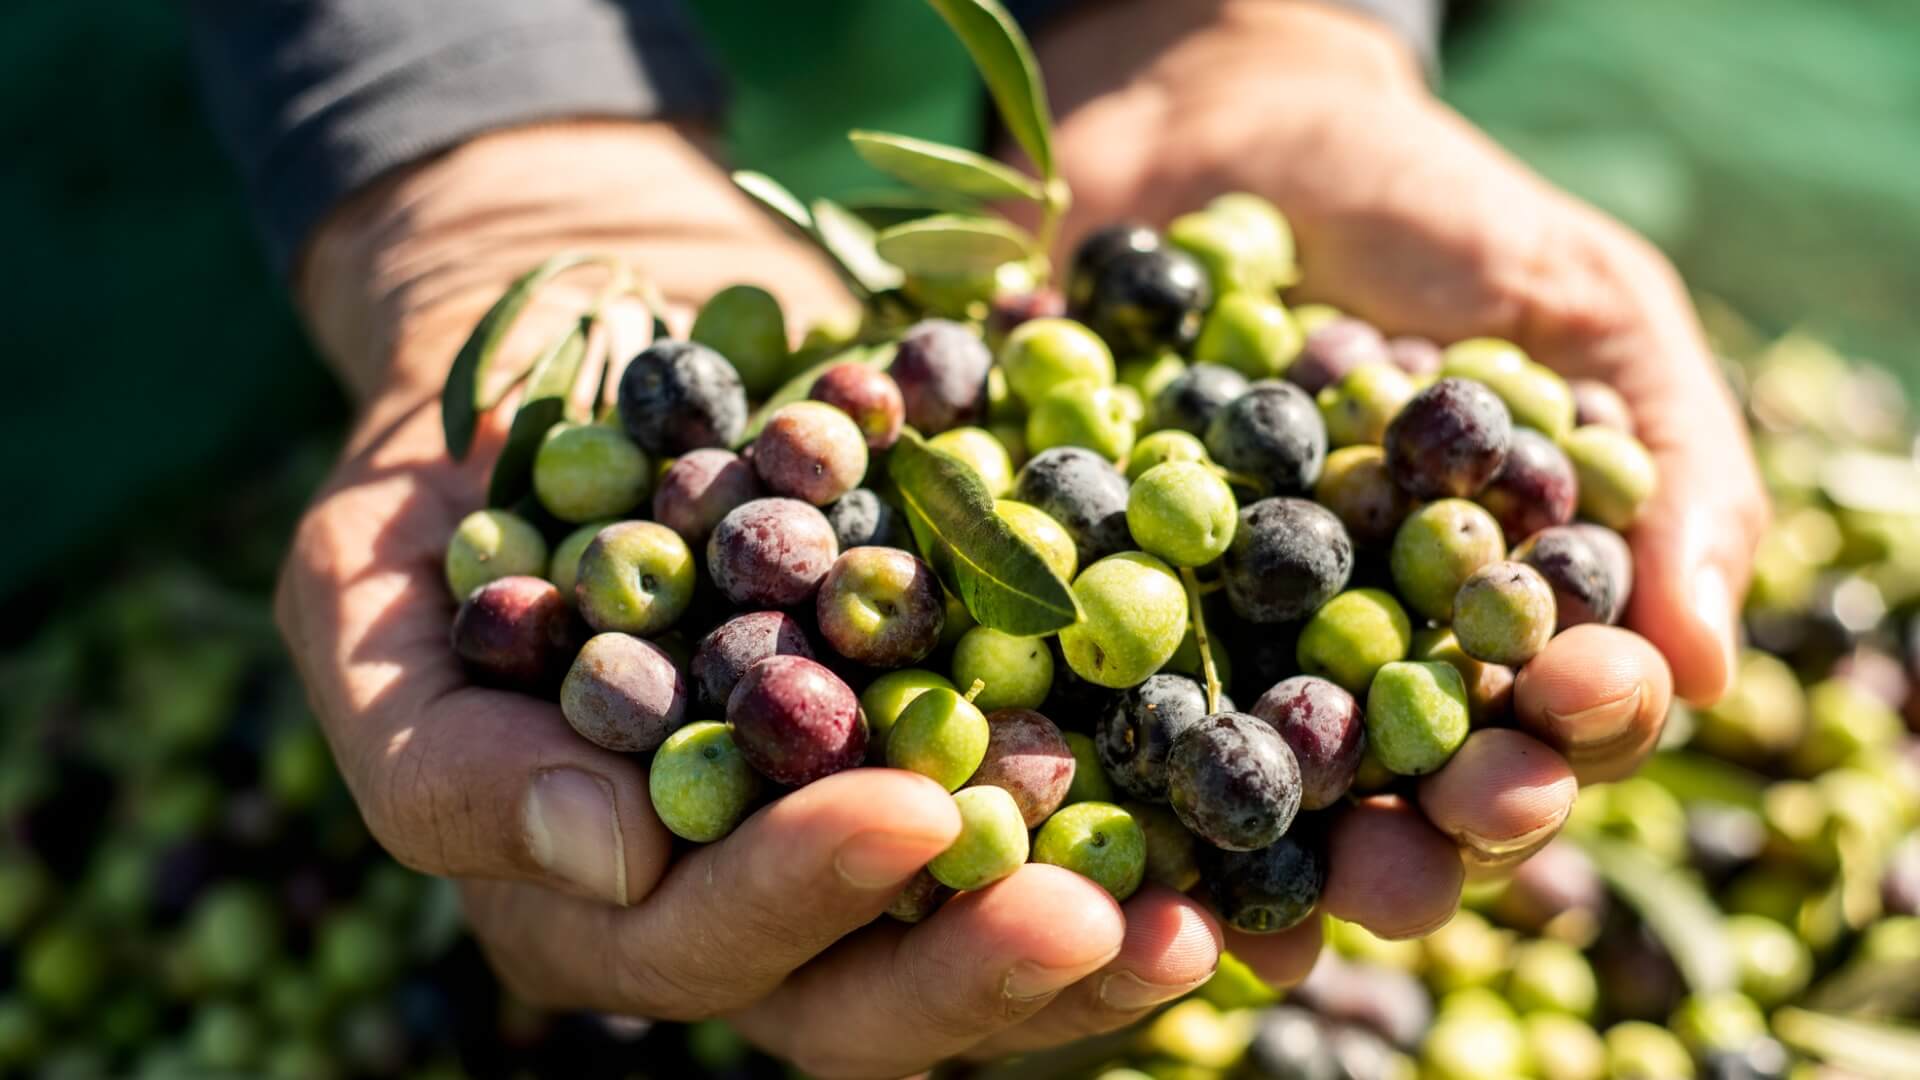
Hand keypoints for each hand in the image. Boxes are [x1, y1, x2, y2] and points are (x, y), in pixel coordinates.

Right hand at [278, 120, 1255, 1077]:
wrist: (601, 340)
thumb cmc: (454, 472)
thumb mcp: (359, 584)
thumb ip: (442, 743)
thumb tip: (608, 861)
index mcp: (582, 885)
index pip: (686, 943)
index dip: (792, 899)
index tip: (905, 812)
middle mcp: (723, 900)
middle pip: (850, 1001)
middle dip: (971, 970)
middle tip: (1100, 915)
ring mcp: (845, 841)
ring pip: (968, 953)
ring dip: (1089, 951)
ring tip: (1203, 917)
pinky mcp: (951, 758)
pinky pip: (1052, 836)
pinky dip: (1147, 841)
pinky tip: (1249, 837)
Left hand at [1027, 0, 1764, 958]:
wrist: (1214, 123)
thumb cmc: (1424, 211)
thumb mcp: (1575, 300)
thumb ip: (1659, 460)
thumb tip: (1702, 658)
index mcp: (1482, 625)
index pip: (1542, 725)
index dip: (1561, 742)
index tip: (1564, 719)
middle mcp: (1347, 667)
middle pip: (1392, 803)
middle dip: (1410, 848)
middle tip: (1402, 862)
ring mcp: (1207, 652)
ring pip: (1237, 797)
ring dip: (1250, 854)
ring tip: (1256, 894)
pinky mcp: (1074, 613)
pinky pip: (1071, 705)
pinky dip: (1071, 754)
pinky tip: (1072, 797)